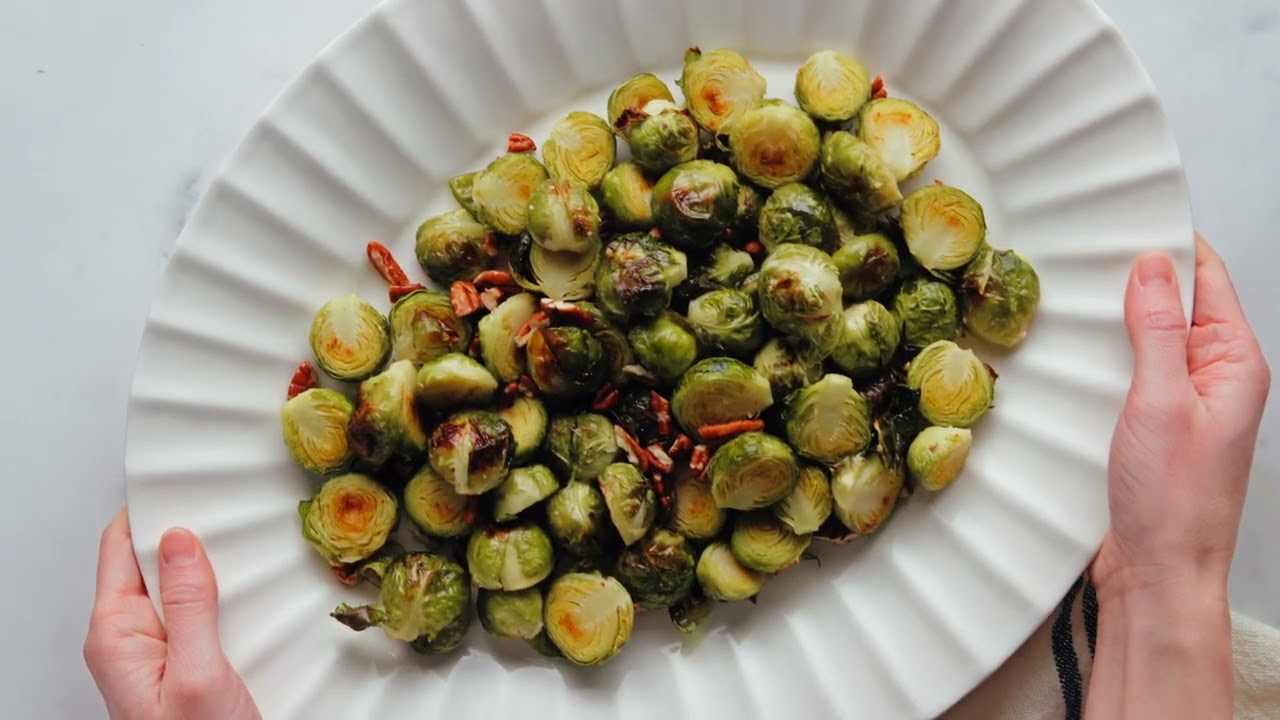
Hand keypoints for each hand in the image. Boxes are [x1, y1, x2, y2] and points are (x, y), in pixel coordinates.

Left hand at [84, 508, 259, 719]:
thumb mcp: (197, 675)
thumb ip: (188, 607)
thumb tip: (179, 541)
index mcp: (116, 636)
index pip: (119, 548)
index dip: (150, 514)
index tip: (186, 488)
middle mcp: (133, 639)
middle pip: (155, 563)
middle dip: (193, 542)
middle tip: (232, 526)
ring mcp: (162, 649)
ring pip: (185, 587)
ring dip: (218, 574)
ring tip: (254, 566)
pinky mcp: (190, 661)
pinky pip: (203, 614)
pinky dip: (229, 601)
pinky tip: (255, 601)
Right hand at [1093, 234, 1269, 598]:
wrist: (1157, 574)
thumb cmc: (1174, 503)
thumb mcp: (1162, 402)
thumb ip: (1157, 330)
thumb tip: (1152, 266)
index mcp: (1235, 363)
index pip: (1208, 278)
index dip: (1170, 245)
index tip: (1127, 218)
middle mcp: (1214, 378)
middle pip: (1175, 304)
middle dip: (1132, 280)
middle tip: (1083, 257)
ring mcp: (1182, 402)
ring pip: (1145, 339)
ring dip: (1112, 324)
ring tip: (1072, 303)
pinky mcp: (1151, 425)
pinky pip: (1129, 374)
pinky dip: (1103, 360)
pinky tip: (1074, 357)